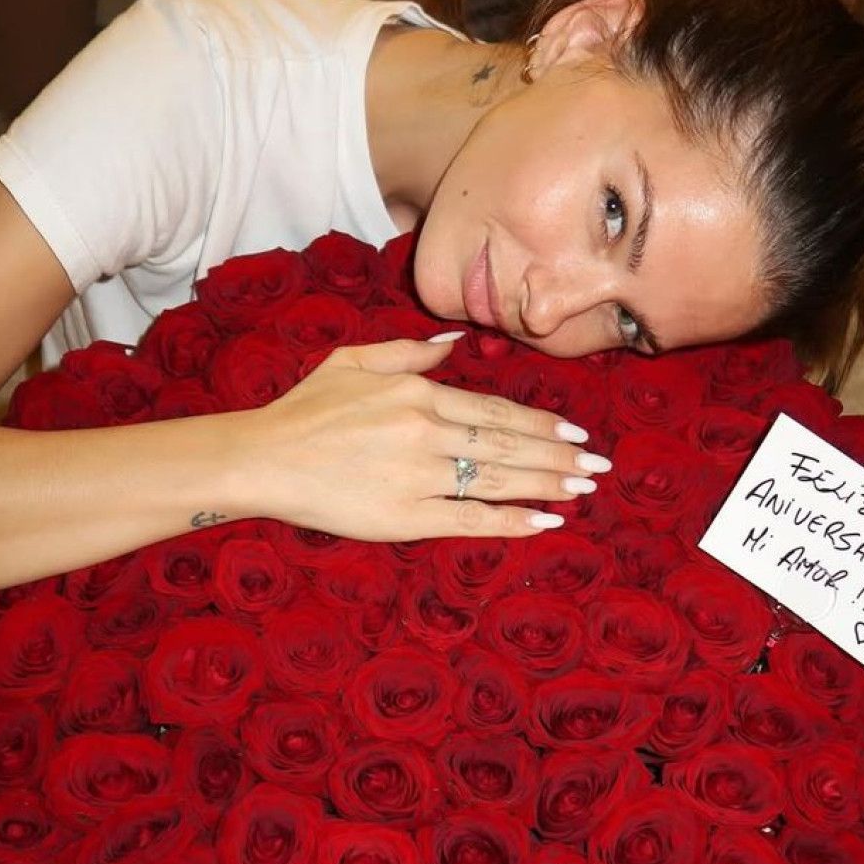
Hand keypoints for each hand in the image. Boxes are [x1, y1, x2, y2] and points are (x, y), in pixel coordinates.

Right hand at [235, 336, 609, 540]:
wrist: (264, 458)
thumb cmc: (306, 409)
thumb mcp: (355, 360)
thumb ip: (410, 351)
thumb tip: (457, 340)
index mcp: (418, 393)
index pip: (496, 412)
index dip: (542, 424)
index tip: (576, 433)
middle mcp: (427, 432)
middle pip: (508, 447)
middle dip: (560, 457)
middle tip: (598, 466)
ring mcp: (418, 477)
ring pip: (498, 481)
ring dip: (547, 486)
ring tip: (582, 489)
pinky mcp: (405, 517)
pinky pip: (469, 519)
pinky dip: (510, 522)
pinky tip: (544, 522)